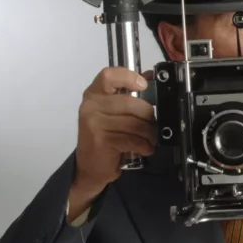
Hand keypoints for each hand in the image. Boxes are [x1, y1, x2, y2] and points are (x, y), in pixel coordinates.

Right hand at [73, 67, 156, 192]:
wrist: (90, 166)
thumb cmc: (105, 136)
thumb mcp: (114, 112)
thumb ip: (129, 94)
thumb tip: (150, 76)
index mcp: (95, 94)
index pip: (109, 76)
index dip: (129, 77)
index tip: (143, 85)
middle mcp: (92, 105)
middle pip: (131, 102)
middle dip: (148, 116)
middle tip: (152, 125)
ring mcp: (95, 123)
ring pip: (135, 122)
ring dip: (148, 133)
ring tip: (149, 139)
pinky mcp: (101, 140)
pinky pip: (132, 139)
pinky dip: (144, 145)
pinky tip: (145, 148)